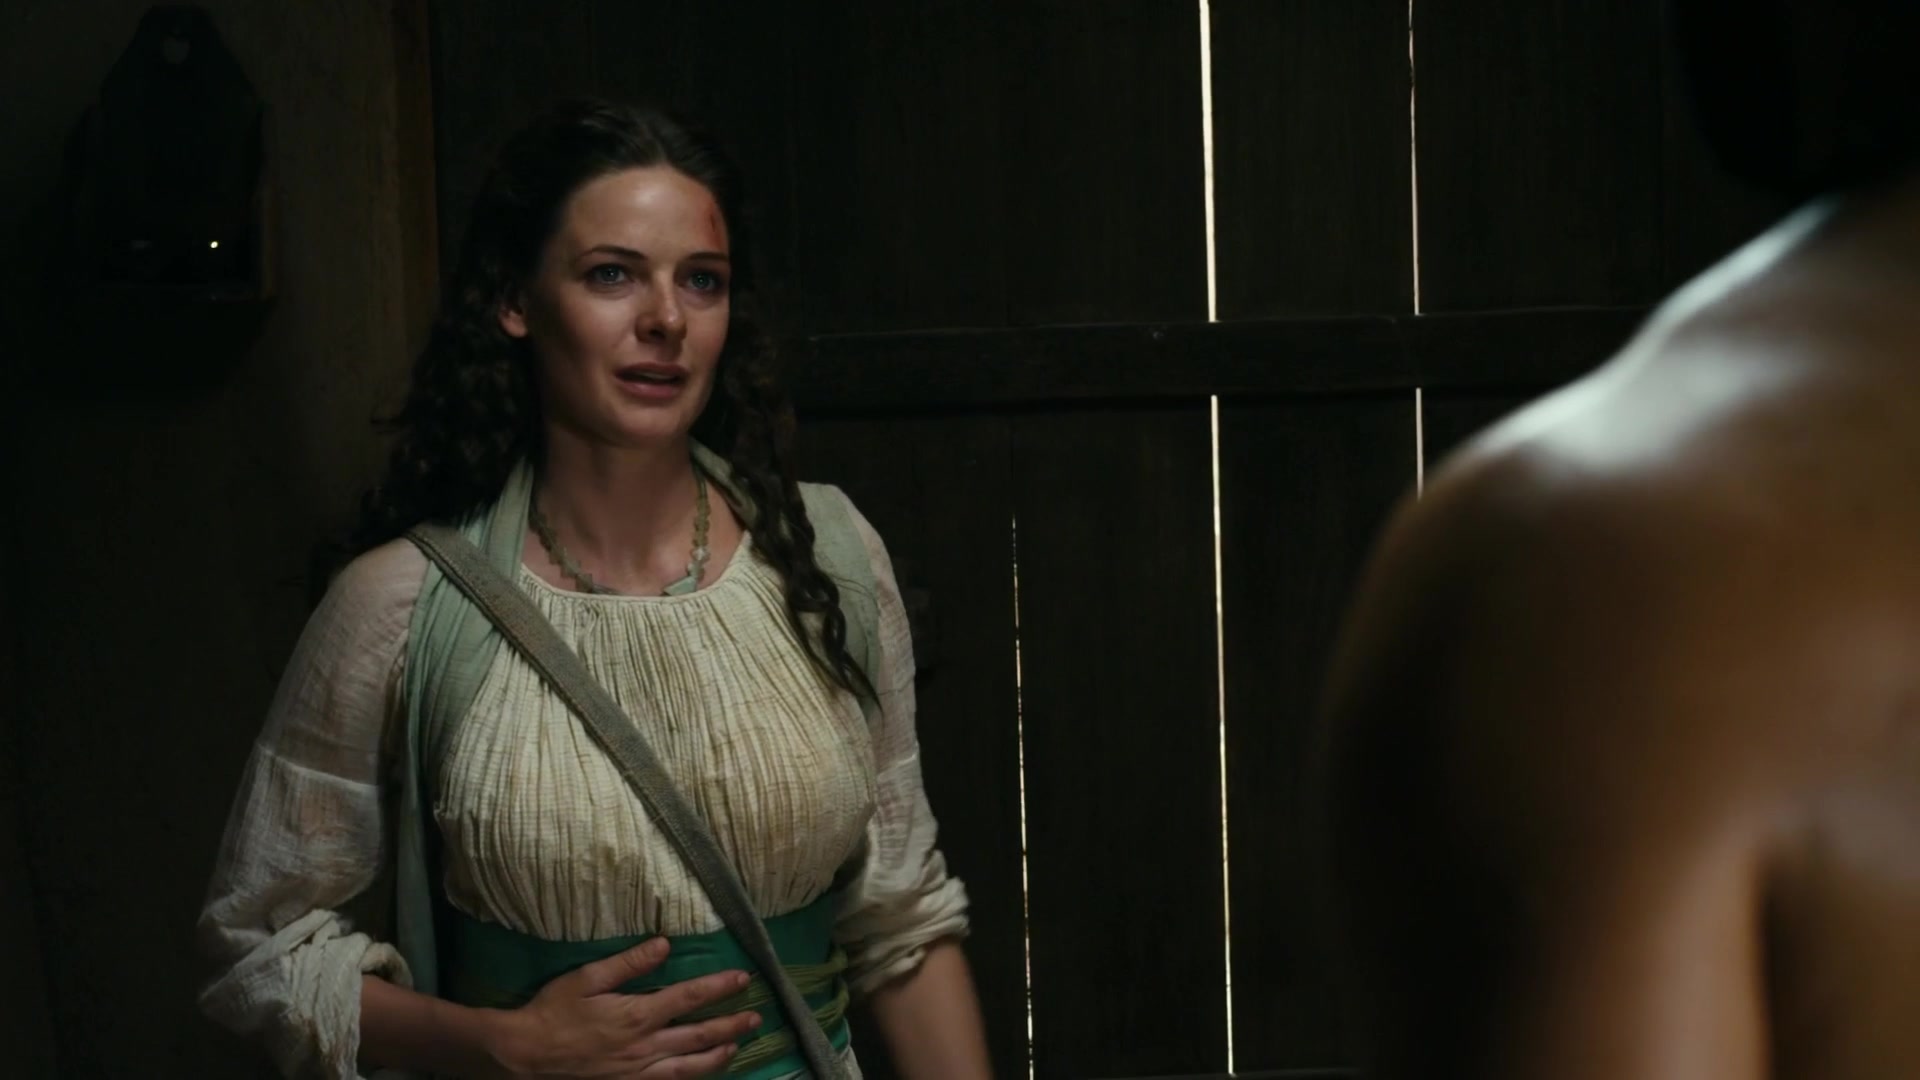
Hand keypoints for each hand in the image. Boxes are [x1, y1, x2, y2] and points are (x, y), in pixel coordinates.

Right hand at [483, 937, 761, 1078]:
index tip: (742, 979)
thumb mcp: (586, 979)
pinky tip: (698, 1075)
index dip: (719, 988)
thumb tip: (663, 944)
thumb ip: (628, 963)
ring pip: (690, 1068)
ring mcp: (638, 1073)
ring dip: (718, 1056)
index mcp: (638, 1015)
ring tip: (737, 1047)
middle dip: (731, 1026)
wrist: (524, 1057)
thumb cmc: (552, 1013)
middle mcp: (645, 1047)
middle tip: (755, 1018)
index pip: (690, 998)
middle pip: (700, 1036)